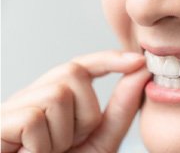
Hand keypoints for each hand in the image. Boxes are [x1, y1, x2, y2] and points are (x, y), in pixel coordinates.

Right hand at [1, 50, 150, 152]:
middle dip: (85, 114)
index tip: (138, 61)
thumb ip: (121, 109)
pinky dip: (43, 145)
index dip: (109, 60)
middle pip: (74, 74)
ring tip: (50, 152)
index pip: (83, 66)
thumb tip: (140, 72)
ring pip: (58, 95)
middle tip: (70, 143)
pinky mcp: (1, 120)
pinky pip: (35, 118)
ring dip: (64, 134)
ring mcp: (17, 105)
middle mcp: (37, 94)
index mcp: (58, 98)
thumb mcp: (101, 139)